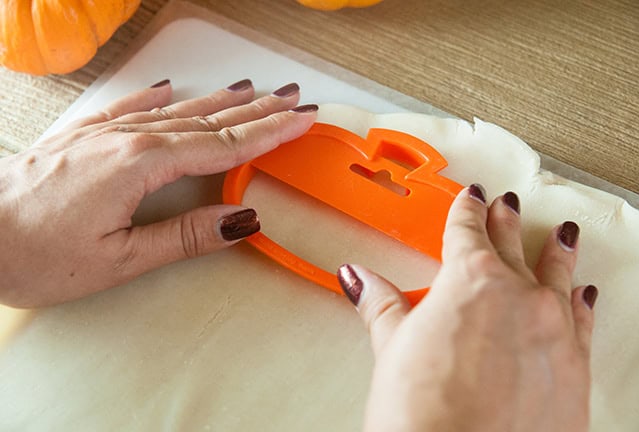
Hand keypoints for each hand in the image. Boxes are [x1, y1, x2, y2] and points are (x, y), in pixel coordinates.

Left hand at [0, 79, 316, 307]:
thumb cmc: (36, 255)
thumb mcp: (121, 258)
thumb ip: (185, 236)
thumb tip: (241, 221)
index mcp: (141, 165)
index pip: (223, 145)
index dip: (267, 133)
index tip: (299, 121)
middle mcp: (125, 139)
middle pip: (207, 122)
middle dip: (256, 111)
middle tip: (291, 99)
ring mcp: (102, 133)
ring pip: (175, 111)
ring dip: (218, 102)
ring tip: (252, 90)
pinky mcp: (81, 137)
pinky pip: (130, 107)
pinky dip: (158, 97)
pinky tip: (171, 89)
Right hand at [337, 185, 596, 431]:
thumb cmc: (425, 415)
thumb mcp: (393, 349)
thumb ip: (381, 305)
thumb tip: (359, 278)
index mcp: (470, 280)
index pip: (466, 232)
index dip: (466, 211)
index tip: (470, 199)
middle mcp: (519, 296)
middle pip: (510, 246)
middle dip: (504, 223)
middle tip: (504, 205)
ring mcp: (553, 330)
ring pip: (556, 276)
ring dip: (556, 253)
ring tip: (562, 236)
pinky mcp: (575, 367)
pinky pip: (581, 320)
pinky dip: (580, 303)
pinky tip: (581, 294)